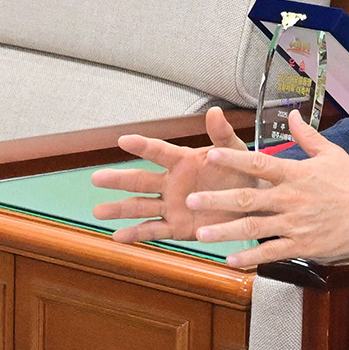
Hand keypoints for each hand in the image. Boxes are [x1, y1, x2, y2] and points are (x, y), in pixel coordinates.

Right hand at [90, 108, 267, 242]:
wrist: (252, 202)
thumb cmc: (241, 173)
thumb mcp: (235, 152)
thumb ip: (222, 135)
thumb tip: (215, 112)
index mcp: (183, 162)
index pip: (159, 152)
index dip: (142, 146)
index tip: (124, 140)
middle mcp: (171, 183)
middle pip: (140, 180)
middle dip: (118, 180)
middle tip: (97, 178)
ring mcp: (171, 206)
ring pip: (140, 206)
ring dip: (120, 209)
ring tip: (99, 211)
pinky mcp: (176, 227)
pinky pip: (153, 230)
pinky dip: (136, 234)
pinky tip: (118, 237)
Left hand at [166, 120, 348, 266]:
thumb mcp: (331, 154)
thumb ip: (307, 136)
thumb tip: (293, 114)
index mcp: (296, 173)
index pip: (259, 163)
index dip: (233, 159)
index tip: (210, 154)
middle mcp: (292, 198)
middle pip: (249, 198)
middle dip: (217, 200)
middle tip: (191, 200)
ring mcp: (296, 223)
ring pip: (255, 228)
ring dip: (226, 232)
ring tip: (200, 233)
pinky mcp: (303, 245)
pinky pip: (273, 252)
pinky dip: (251, 257)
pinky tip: (230, 260)